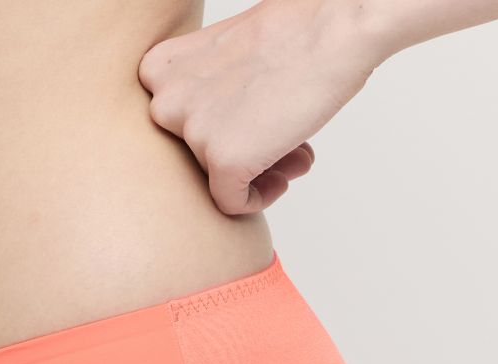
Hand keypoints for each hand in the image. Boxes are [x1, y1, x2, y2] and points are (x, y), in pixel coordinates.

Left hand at [137, 0, 383, 214]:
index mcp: (159, 72)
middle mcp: (166, 103)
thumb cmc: (295, 33)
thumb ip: (206, 98)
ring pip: (214, 178)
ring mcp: (194, 133)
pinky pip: (231, 203)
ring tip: (294, 153)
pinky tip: (282, 181)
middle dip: (238, 152)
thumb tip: (220, 141)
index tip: (252, 123)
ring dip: (255, 172)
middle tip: (280, 143)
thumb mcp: (224, 57)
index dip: (218, 129)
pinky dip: (258, 200)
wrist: (338, 24)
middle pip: (193, 154)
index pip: (175, 126)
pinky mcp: (223, 161)